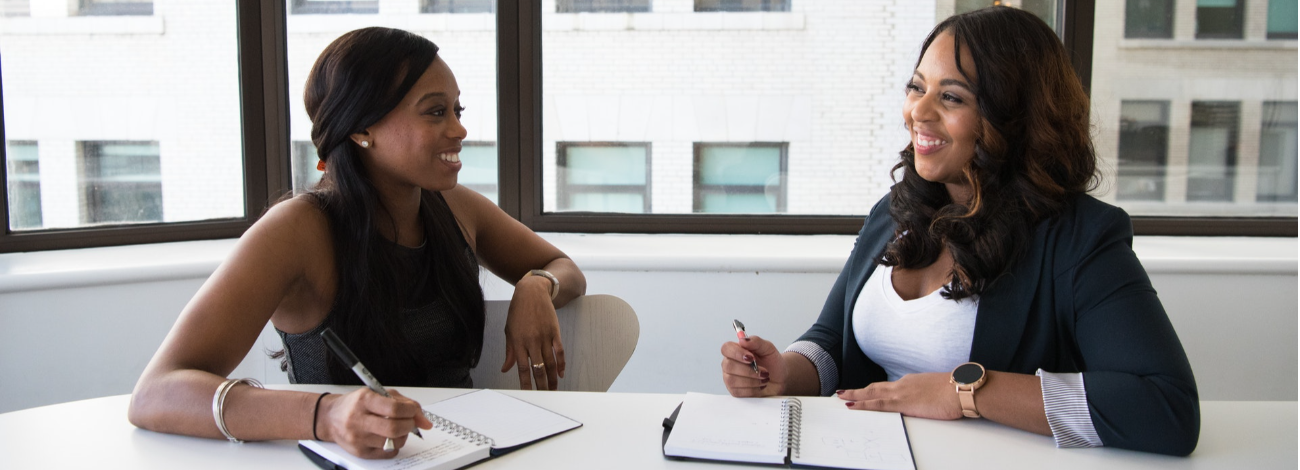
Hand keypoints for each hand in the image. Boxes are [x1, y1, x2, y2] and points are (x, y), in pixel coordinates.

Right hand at [317, 388, 432, 458]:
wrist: (330, 417)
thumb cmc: (356, 404)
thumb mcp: (378, 394)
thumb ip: (404, 403)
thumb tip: (425, 421)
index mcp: (364, 400)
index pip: (394, 409)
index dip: (410, 411)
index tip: (413, 412)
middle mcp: (358, 419)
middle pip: (393, 428)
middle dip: (409, 425)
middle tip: (409, 422)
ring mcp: (357, 438)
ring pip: (392, 443)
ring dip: (403, 436)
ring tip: (398, 429)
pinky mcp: (359, 452)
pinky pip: (387, 453)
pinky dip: (395, 446)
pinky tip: (389, 438)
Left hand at [500, 276, 565, 389]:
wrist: (532, 292)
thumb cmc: (518, 311)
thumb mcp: (509, 330)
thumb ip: (509, 351)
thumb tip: (505, 368)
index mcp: (518, 342)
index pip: (522, 368)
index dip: (525, 382)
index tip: (528, 394)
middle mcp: (532, 341)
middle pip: (538, 368)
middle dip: (541, 384)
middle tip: (544, 396)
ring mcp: (544, 336)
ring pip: (550, 362)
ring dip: (552, 378)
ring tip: (553, 389)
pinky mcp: (555, 332)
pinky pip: (560, 351)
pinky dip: (561, 363)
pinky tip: (561, 373)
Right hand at [720, 335, 784, 396]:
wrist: (780, 378)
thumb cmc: (772, 362)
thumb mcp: (768, 348)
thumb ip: (756, 342)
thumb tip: (743, 339)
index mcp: (736, 350)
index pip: (726, 348)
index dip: (736, 353)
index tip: (751, 358)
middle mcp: (730, 364)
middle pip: (728, 366)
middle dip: (749, 370)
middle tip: (764, 371)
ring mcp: (730, 378)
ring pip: (732, 380)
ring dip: (752, 381)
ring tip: (764, 378)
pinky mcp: (735, 391)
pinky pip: (738, 392)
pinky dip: (752, 389)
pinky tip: (760, 386)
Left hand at [837, 372, 962, 419]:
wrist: (962, 389)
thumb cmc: (956, 391)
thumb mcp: (938, 391)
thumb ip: (927, 394)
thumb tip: (926, 400)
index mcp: (911, 382)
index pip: (888, 387)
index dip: (874, 389)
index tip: (865, 391)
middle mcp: (903, 384)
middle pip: (875, 387)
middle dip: (858, 390)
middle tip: (843, 392)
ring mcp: (901, 393)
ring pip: (871, 393)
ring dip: (855, 395)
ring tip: (841, 397)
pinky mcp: (903, 403)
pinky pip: (876, 404)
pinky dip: (862, 404)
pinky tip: (852, 406)